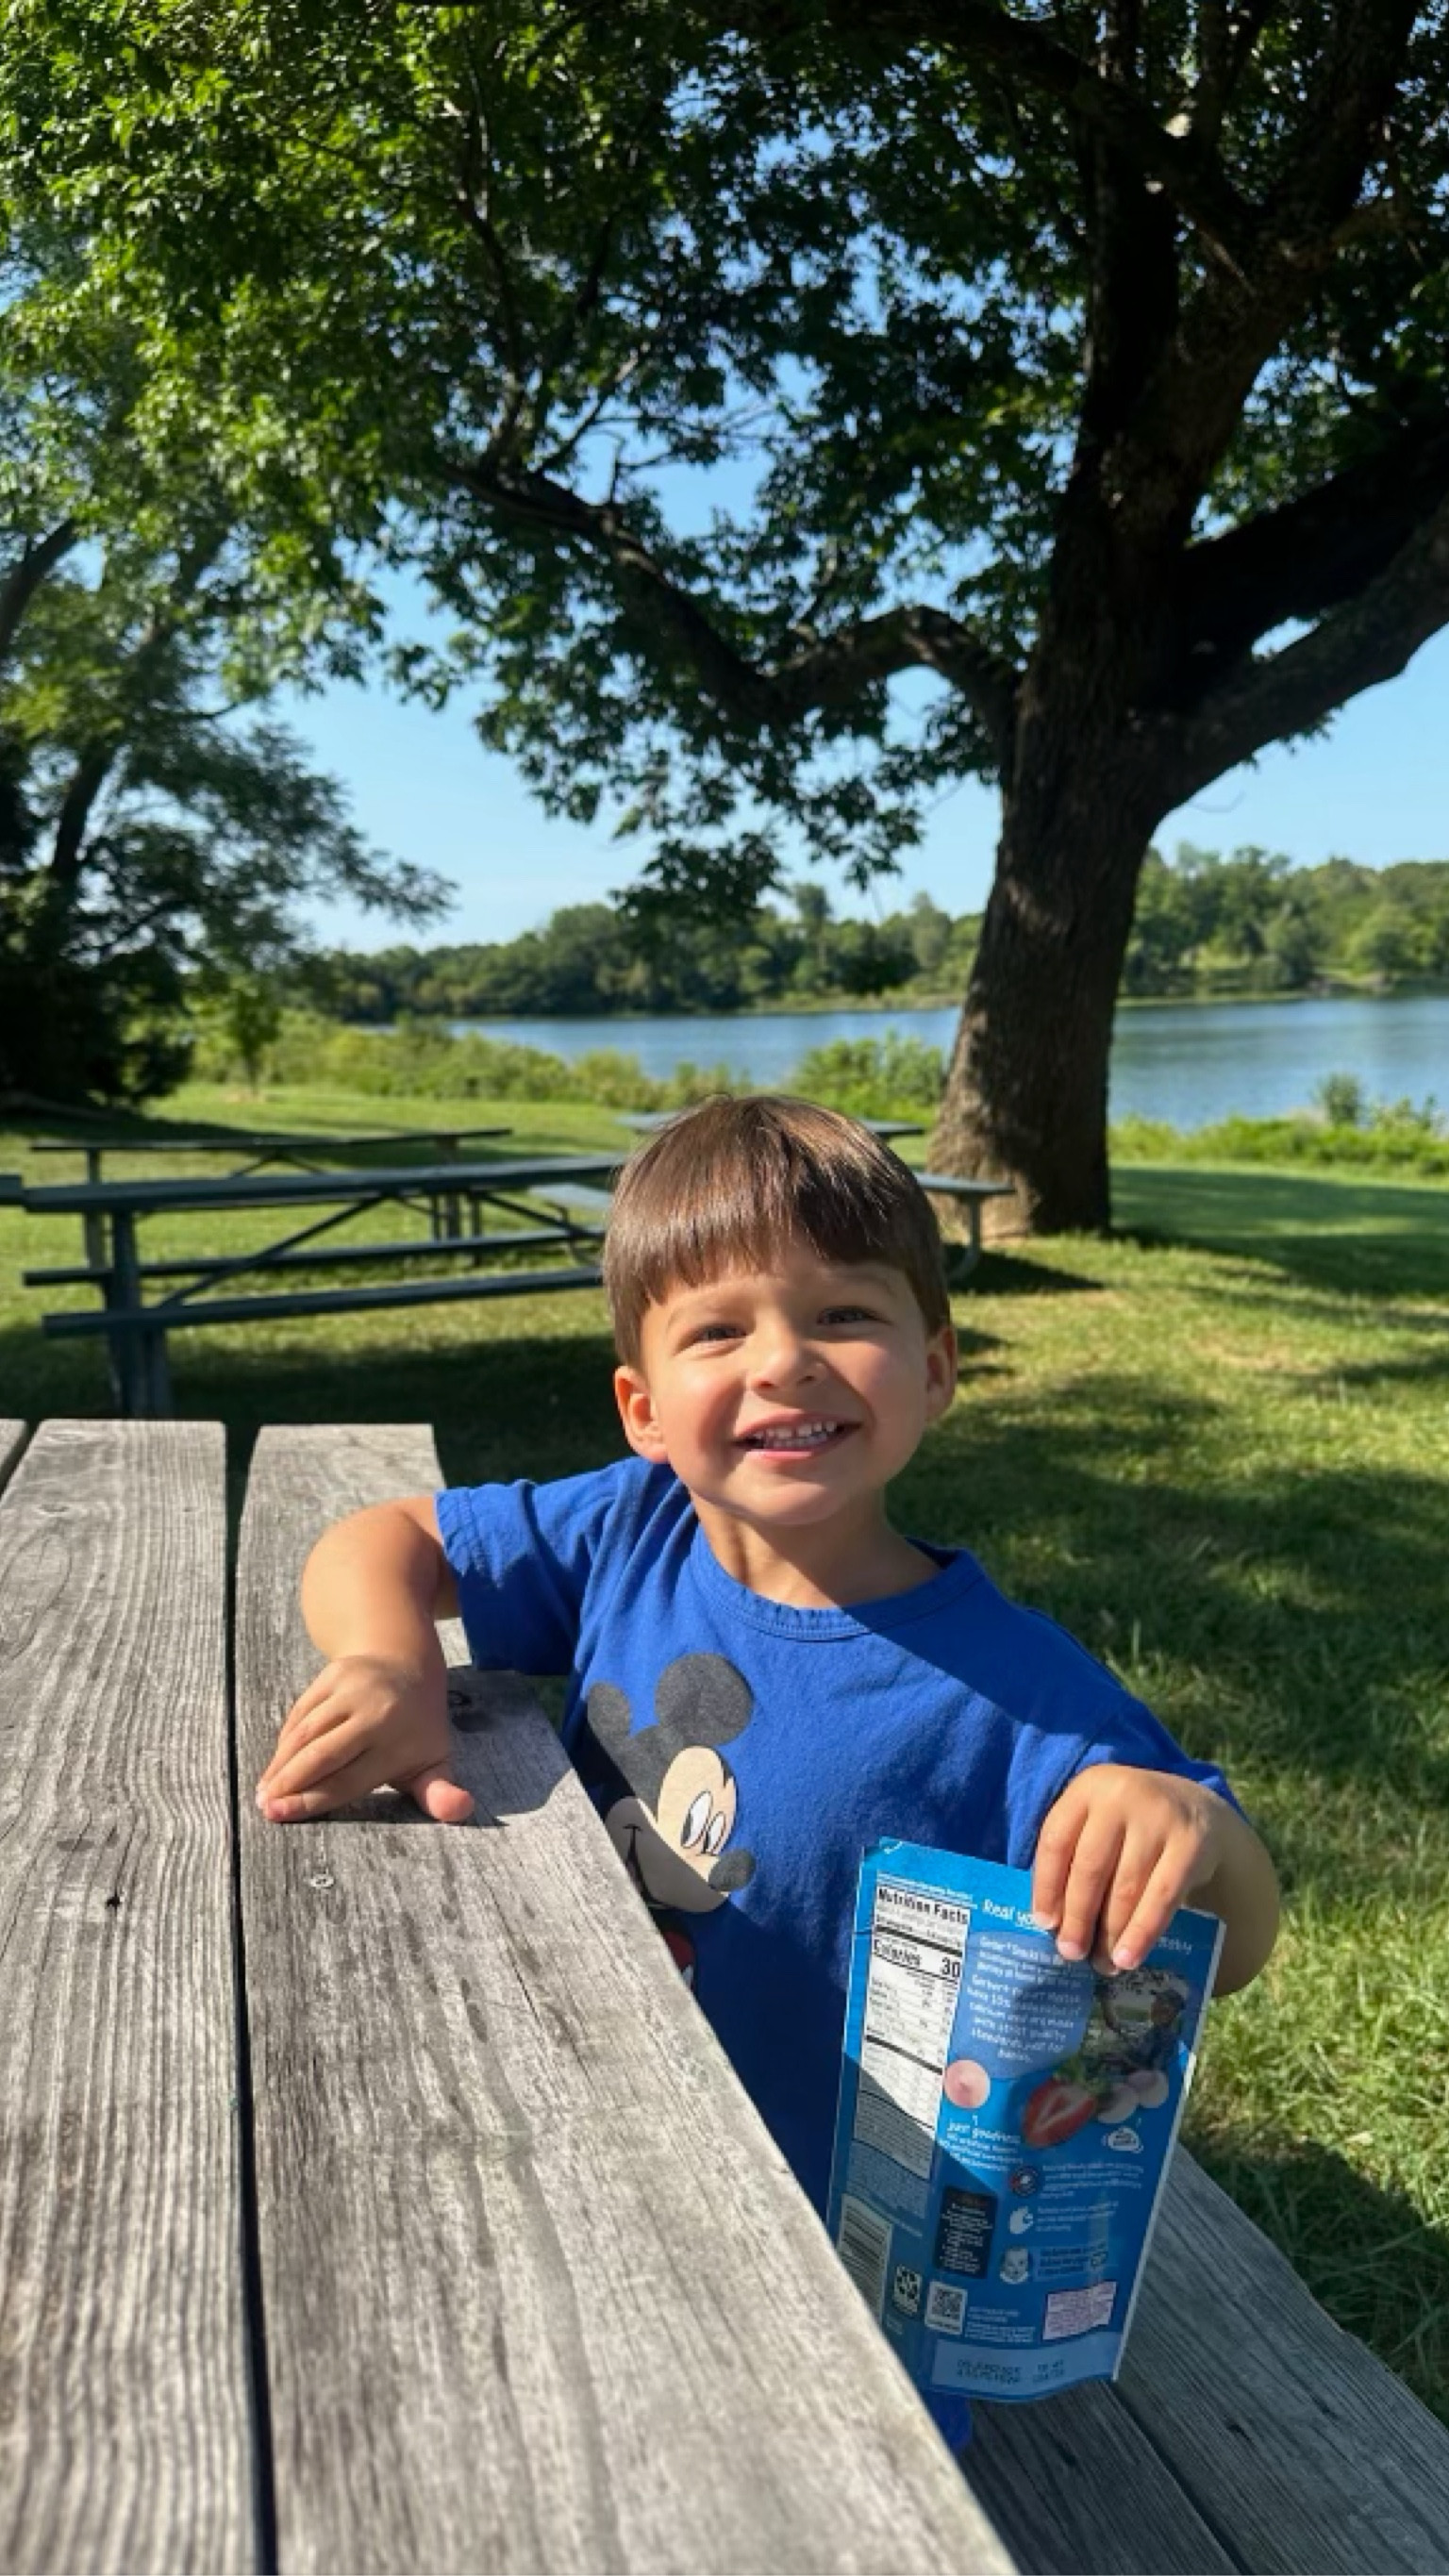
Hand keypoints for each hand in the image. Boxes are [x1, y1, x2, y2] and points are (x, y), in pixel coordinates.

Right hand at [254, 1652, 473, 1823]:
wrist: (408, 1664)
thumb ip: (439, 1791)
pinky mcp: (334, 1673)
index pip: (347, 1780)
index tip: (281, 1815)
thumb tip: (459, 1810)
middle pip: (321, 1756)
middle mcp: (375, 1712)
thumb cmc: (417, 1728)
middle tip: (263, 1807)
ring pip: (305, 1733)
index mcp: (400, 1742)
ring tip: (264, 1791)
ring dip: (280, 1764)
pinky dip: (285, 1739)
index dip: (311, 1800)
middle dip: (288, 1784)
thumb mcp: (434, 1760)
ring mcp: (353, 1689)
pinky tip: (276, 1762)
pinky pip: (301, 1712)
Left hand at [1031, 1765, 1231, 1973]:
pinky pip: (1163, 1896)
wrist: (1194, 1806)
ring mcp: (1159, 1817)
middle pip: (1090, 1867)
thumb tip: (1053, 1923)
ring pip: (1126, 1887)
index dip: (1046, 1886)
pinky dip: (1143, 1932)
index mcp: (1088, 1788)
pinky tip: (1129, 1956)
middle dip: (1077, 1917)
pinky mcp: (1192, 1842)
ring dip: (1110, 1933)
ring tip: (1101, 1964)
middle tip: (1070, 1953)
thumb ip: (1073, 1856)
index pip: (1056, 1840)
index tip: (1044, 1923)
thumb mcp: (1097, 1822)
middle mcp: (1121, 1795)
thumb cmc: (1129, 1824)